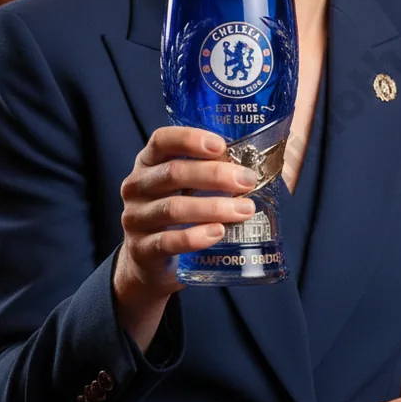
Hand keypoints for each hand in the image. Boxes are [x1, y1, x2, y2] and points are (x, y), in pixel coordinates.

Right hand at [112, 126, 257, 348]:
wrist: (149, 261)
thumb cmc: (179, 214)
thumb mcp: (187, 188)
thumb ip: (213, 172)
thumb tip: (265, 164)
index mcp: (149, 162)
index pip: (162, 140)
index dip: (190, 139)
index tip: (221, 145)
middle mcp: (137, 186)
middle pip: (173, 173)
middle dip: (215, 175)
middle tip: (247, 181)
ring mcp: (135, 219)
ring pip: (173, 208)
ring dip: (213, 207)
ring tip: (244, 210)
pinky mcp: (141, 250)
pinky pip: (168, 241)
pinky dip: (195, 237)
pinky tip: (218, 233)